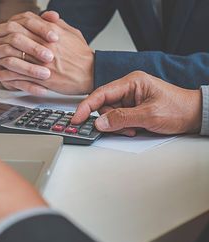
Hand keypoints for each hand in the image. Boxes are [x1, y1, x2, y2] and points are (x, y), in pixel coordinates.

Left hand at [0, 11, 94, 95]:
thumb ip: (57, 24)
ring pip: (11, 57)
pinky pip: (17, 76)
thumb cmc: (82, 56)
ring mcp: (41, 62)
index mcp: (49, 32)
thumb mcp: (72, 33)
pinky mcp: (41, 78)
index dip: (6, 25)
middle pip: (12, 38)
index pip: (22, 23)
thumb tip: (47, 16)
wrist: (92, 74)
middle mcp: (43, 45)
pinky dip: (3, 76)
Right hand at [72, 71, 202, 135]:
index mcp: (132, 82)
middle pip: (103, 105)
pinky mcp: (132, 107)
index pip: (101, 93)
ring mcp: (130, 98)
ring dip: (117, 125)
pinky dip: (122, 126)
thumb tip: (100, 123)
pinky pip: (118, 117)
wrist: (196, 114)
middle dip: (109, 120)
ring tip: (133, 129)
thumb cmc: (179, 109)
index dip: (86, 107)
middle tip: (122, 129)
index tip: (76, 119)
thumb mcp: (149, 115)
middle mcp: (129, 88)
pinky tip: (134, 128)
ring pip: (110, 113)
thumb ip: (122, 119)